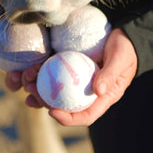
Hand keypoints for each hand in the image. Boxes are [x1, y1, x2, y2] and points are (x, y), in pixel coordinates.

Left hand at [4, 28, 137, 125]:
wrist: (124, 34)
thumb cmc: (126, 49)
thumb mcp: (121, 59)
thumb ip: (110, 74)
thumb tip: (98, 91)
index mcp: (102, 98)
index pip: (85, 116)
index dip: (68, 118)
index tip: (52, 111)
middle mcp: (87, 93)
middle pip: (65, 106)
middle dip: (45, 103)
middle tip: (31, 93)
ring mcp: (77, 82)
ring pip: (55, 92)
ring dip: (39, 88)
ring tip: (27, 81)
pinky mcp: (69, 68)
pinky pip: (54, 75)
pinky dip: (42, 73)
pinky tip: (31, 69)